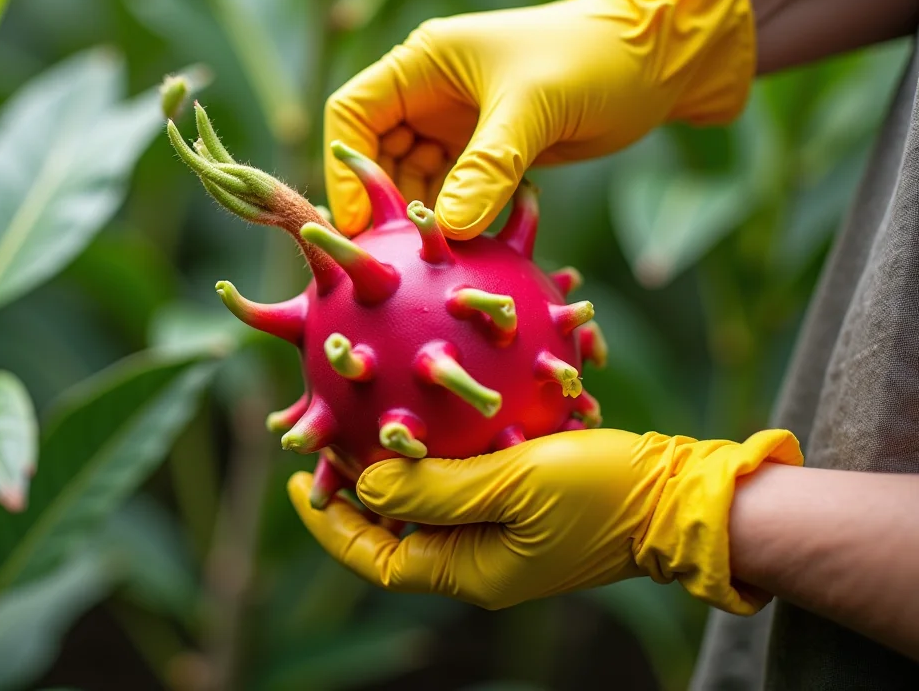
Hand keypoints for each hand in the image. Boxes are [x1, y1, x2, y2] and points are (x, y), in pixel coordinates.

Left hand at [288, 427, 800, 613]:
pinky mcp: (525, 509)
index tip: (302, 484)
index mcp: (469, 569)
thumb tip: (366, 481)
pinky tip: (429, 414)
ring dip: (395, 473)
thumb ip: (437, 487)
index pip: (377, 557)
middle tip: (324, 444)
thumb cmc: (602, 491)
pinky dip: (439, 459)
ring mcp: (503, 537)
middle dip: (356, 494)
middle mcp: (478, 560)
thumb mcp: (515, 482)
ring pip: (428, 507)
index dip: (332, 526)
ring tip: (362, 425)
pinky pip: (465, 488)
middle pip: (395, 531)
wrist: (681, 496)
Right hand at [323, 0, 754, 239]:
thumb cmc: (592, 62)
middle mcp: (430, 95)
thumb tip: (446, 229)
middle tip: (391, 260)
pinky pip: (454, 197)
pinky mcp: (487, 156)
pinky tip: (464, 257)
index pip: (353, 115)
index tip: (361, 222)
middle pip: (377, 157)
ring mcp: (456, 128)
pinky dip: (456, 226)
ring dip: (421, 222)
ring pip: (414, 183)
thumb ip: (487, 168)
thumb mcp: (535, 109)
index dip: (348, 170)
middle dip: (383, 205)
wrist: (655, 63)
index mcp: (423, 65)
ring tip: (428, 265)